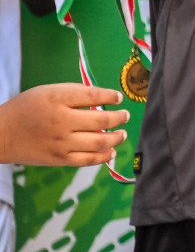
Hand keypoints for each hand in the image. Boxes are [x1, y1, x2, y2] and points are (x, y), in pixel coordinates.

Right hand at [0, 84, 130, 166]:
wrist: (0, 134)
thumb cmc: (25, 109)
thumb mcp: (47, 91)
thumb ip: (74, 93)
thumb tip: (102, 98)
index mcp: (58, 99)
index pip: (93, 96)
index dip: (110, 97)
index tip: (118, 98)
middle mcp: (62, 121)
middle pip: (102, 120)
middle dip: (119, 118)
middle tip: (125, 116)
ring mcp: (62, 143)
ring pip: (100, 142)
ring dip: (117, 138)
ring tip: (122, 134)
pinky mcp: (60, 159)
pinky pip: (88, 160)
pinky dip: (104, 156)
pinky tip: (111, 151)